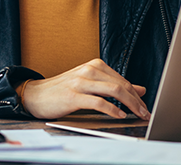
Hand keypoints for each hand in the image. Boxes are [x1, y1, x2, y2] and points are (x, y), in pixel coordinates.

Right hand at [20, 58, 149, 119]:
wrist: (35, 94)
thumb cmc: (63, 90)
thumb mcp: (91, 84)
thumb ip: (114, 85)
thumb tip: (140, 89)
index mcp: (96, 65)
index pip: (123, 80)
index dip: (137, 95)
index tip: (145, 106)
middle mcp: (90, 70)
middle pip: (122, 85)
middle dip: (137, 101)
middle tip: (146, 113)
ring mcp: (81, 82)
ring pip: (114, 91)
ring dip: (130, 104)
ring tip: (137, 114)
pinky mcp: (73, 95)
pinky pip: (98, 102)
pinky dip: (112, 109)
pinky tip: (119, 115)